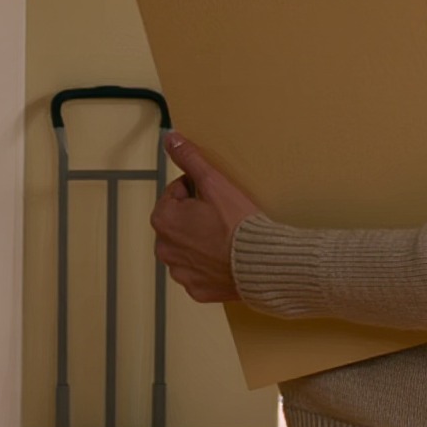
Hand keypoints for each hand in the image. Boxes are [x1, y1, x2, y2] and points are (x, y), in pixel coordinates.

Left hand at [150, 132, 262, 304]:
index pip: (176, 194)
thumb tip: (170, 137)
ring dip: (201, 241)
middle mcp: (164, 248)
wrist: (263, 263)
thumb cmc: (239, 223)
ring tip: (226, 238)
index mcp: (162, 220)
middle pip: (179, 222)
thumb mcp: (214, 183)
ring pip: (188, 247)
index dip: (198, 192)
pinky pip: (199, 272)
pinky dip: (210, 265)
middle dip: (196, 217)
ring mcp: (179, 271)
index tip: (216, 198)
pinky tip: (226, 259)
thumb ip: (189, 158)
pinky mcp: (196, 289)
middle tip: (223, 217)